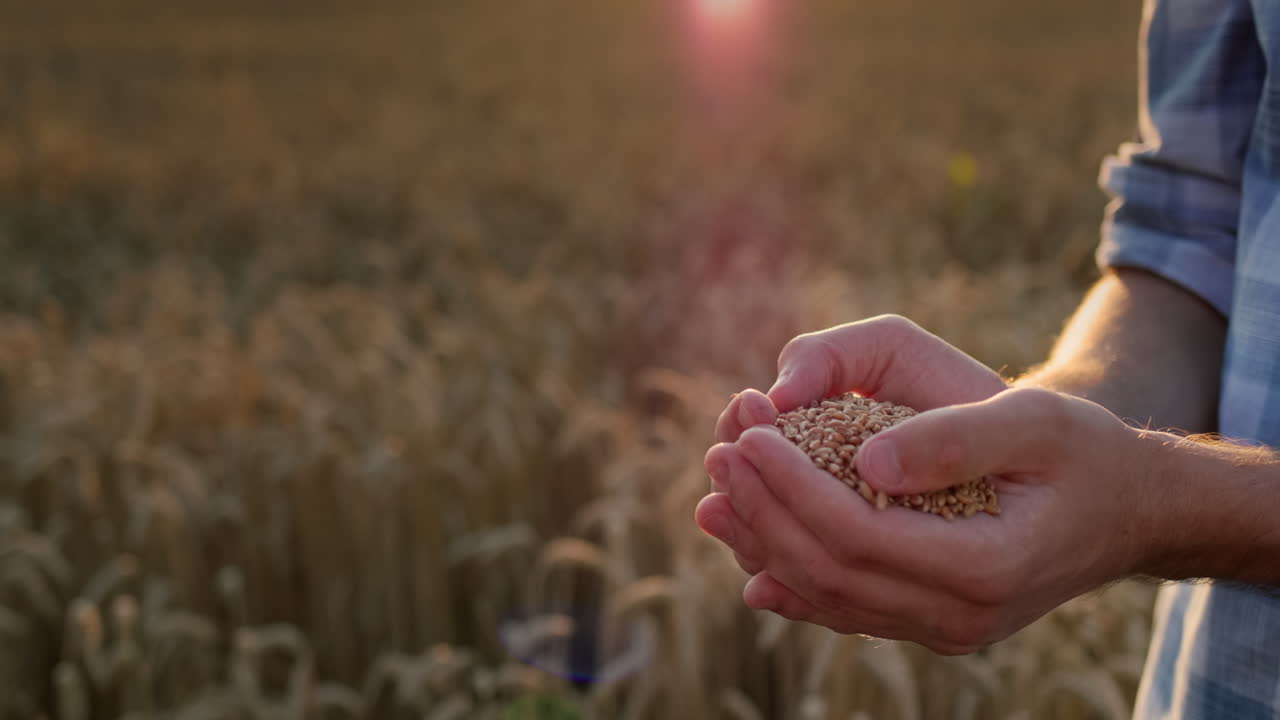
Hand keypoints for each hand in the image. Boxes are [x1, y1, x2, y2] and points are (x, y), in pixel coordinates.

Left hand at [697, 316, 1152, 652]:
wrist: (1125, 510)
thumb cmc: (1082, 452)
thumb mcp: (1034, 422)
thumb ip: (953, 440)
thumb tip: (865, 462)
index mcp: (986, 565)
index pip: (858, 534)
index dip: (793, 486)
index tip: (750, 434)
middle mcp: (961, 614)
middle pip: (830, 571)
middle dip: (762, 510)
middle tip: (718, 452)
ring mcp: (944, 627)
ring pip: (830, 597)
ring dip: (764, 545)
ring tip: (712, 497)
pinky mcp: (931, 620)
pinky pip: (850, 611)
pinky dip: (795, 585)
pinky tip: (753, 563)